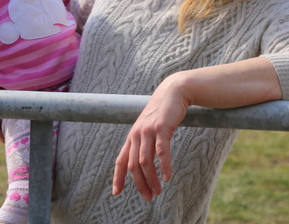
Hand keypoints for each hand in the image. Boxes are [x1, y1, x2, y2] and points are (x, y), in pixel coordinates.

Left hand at [112, 74, 190, 201]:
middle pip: (133, 165)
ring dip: (151, 179)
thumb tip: (142, 163)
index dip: (117, 177)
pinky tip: (167, 177)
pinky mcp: (161, 128)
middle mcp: (136, 134)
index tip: (116, 193)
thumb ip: (144, 143)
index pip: (120, 160)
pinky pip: (161, 151)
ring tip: (158, 191)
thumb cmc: (162, 113)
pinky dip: (164, 165)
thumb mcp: (149, 128)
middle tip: (149, 197)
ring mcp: (148, 131)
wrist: (172, 92)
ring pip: (145, 161)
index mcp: (132, 137)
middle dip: (139, 184)